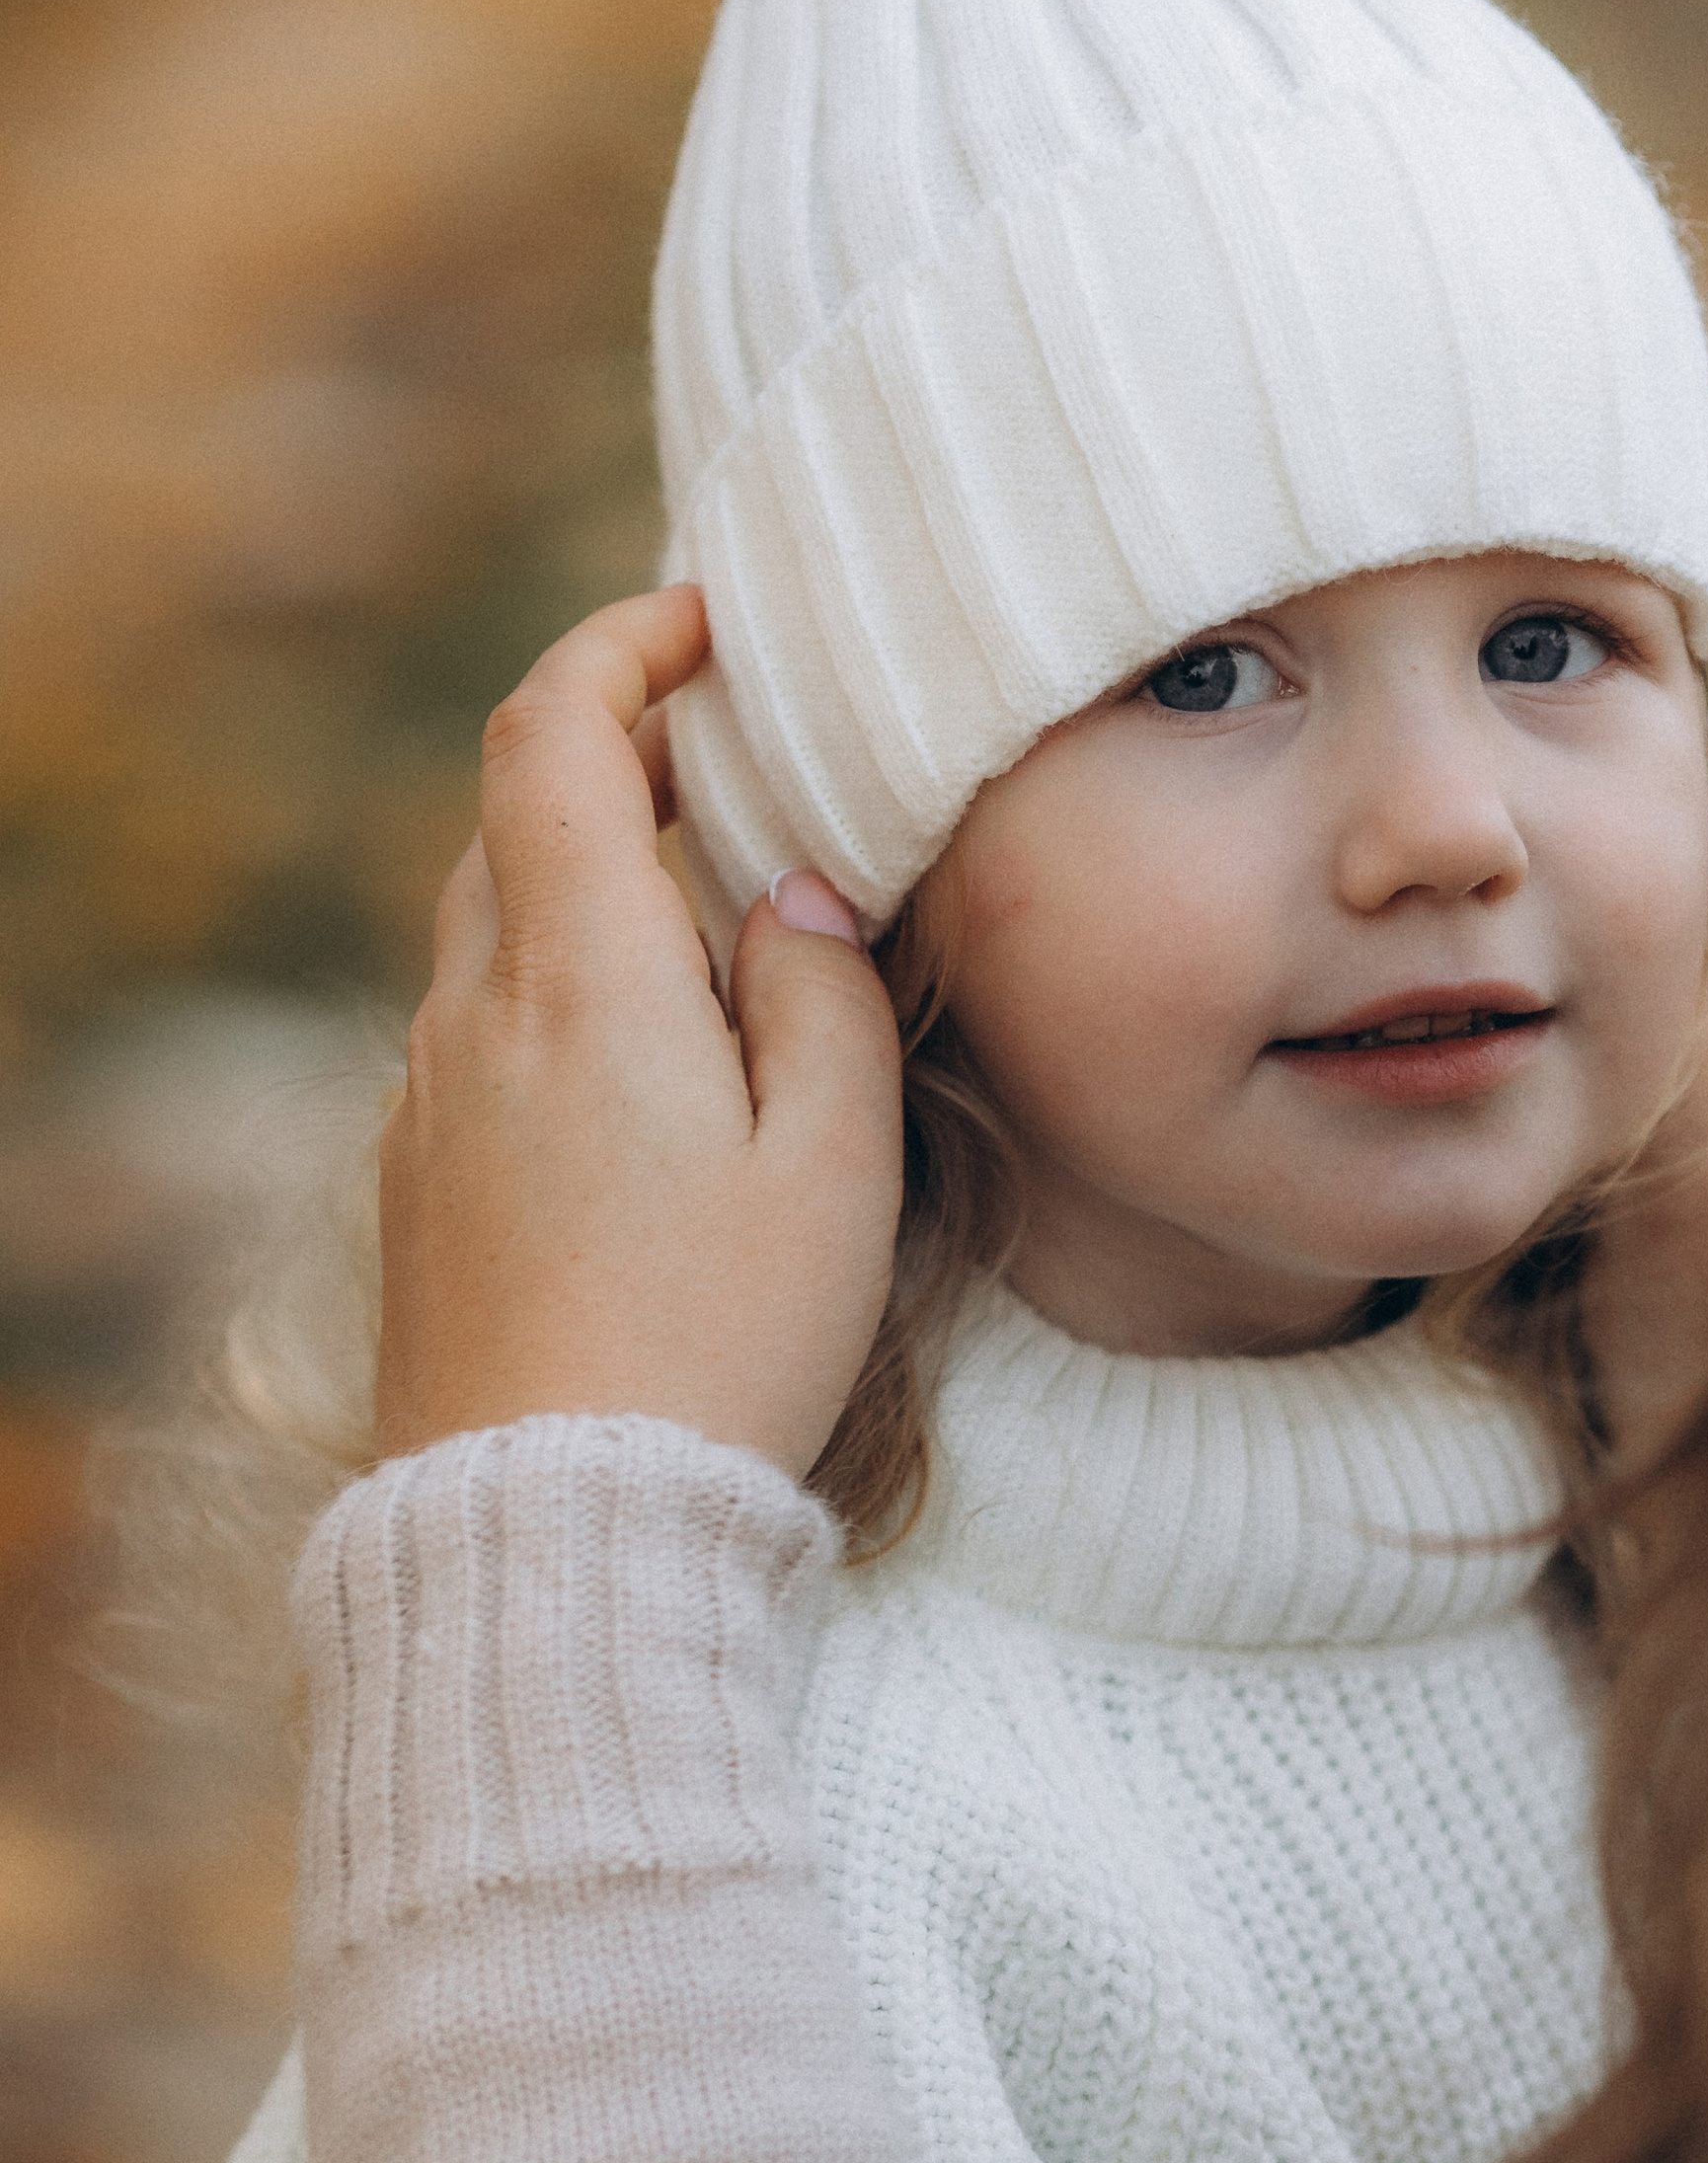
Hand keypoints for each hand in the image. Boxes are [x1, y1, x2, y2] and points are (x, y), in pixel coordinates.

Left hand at [375, 585, 902, 1478]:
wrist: (551, 1534)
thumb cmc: (719, 1348)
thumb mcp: (831, 1166)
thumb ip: (823, 997)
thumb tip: (793, 890)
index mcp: (579, 981)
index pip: (554, 734)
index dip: (622, 646)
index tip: (707, 628)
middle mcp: (476, 1018)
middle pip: (516, 821)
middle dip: (619, 763)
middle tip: (738, 768)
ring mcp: (430, 1104)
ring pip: (492, 930)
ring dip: (589, 887)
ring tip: (710, 932)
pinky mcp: (420, 1186)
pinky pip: (479, 1034)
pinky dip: (556, 992)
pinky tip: (647, 1076)